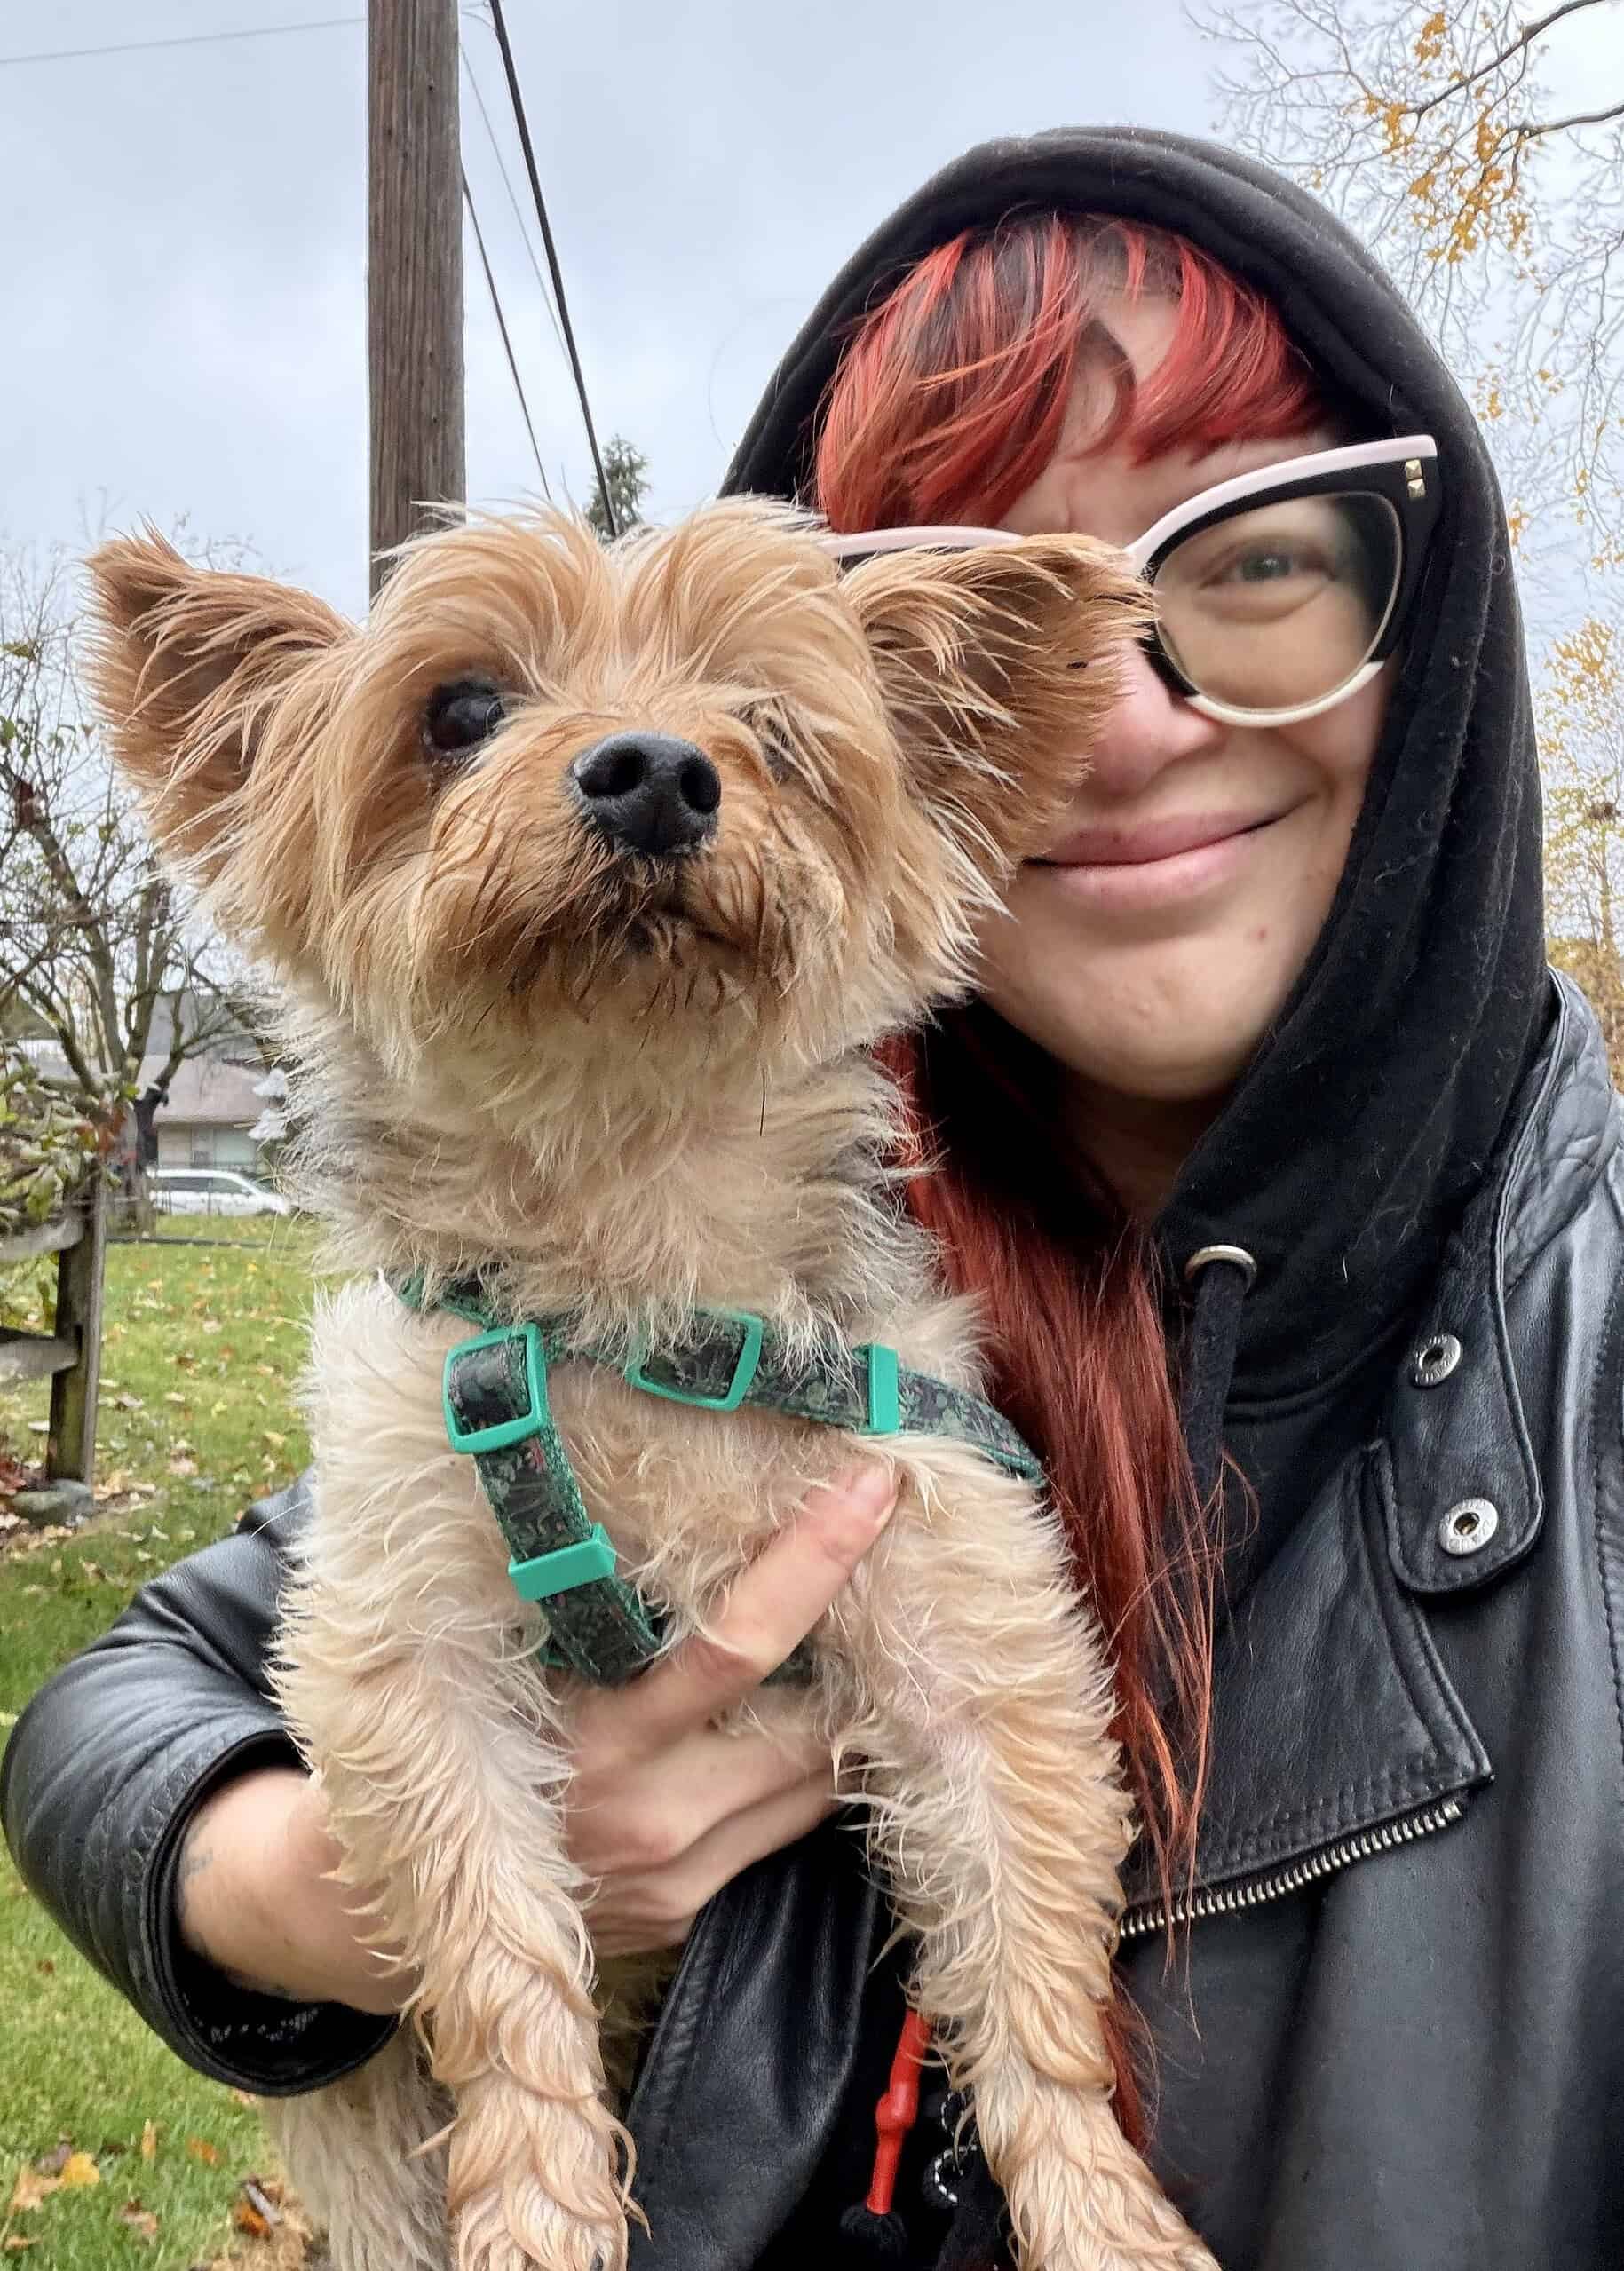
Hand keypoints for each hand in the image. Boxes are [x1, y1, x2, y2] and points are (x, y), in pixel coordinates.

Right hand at [174, 1461, 896, 2005]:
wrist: (384, 1902)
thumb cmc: (451, 1729)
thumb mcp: (508, 1655)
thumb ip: (587, 1595)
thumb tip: (685, 1494)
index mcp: (594, 1739)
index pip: (737, 1646)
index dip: (813, 1563)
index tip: (874, 1489)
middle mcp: (645, 1818)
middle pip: (808, 1725)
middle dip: (860, 1653)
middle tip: (898, 1570)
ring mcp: (674, 1879)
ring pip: (815, 1783)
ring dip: (843, 1714)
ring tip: (855, 1639)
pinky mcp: (687, 1913)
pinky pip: (786, 1830)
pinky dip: (807, 1770)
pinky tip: (801, 1715)